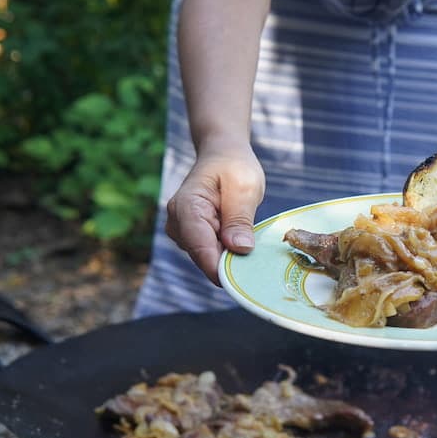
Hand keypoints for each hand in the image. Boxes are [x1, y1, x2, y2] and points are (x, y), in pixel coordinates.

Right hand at [165, 145, 264, 284]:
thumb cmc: (234, 166)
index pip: (200, 248)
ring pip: (209, 259)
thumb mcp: (244, 187)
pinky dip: (229, 253)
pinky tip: (243, 242)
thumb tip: (239, 249)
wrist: (223, 156)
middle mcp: (178, 224)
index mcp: (186, 208)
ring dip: (231, 257)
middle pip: (204, 258)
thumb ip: (240, 219)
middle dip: (230, 264)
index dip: (222, 269)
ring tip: (250, 239)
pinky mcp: (193, 238)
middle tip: (259, 263)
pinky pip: (212, 255)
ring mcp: (183, 233)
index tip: (244, 281)